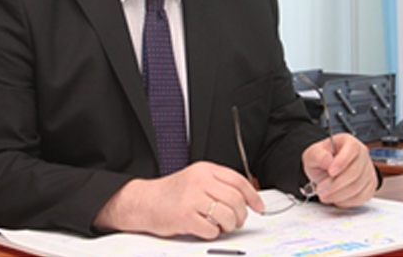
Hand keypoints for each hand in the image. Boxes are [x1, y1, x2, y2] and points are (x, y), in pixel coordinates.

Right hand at [93, 161, 263, 238]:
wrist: (143, 201)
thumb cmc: (171, 193)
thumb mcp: (195, 179)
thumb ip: (217, 184)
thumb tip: (245, 199)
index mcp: (205, 170)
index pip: (238, 181)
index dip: (253, 196)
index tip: (259, 207)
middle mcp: (199, 181)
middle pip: (236, 200)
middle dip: (241, 215)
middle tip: (237, 221)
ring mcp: (191, 198)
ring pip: (227, 215)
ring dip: (228, 225)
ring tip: (222, 226)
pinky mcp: (184, 217)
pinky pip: (211, 230)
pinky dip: (213, 233)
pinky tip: (206, 229)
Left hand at [301, 133, 376, 207]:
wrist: (326, 171)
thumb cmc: (323, 160)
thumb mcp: (313, 154)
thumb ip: (318, 156)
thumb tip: (328, 161)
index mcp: (349, 143)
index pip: (352, 149)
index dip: (342, 161)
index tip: (330, 172)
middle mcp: (362, 155)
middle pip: (355, 171)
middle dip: (336, 184)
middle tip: (321, 190)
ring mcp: (368, 171)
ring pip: (357, 187)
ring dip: (339, 194)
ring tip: (325, 195)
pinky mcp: (369, 186)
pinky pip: (361, 197)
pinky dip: (346, 201)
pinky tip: (335, 198)